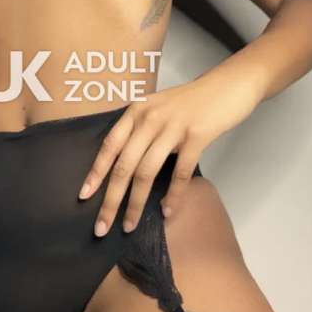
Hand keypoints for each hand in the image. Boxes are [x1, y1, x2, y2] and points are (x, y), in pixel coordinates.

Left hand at [78, 76, 260, 234]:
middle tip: (101, 226)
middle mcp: (149, 118)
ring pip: (146, 172)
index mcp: (136, 111)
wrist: (227, 85)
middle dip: (111, 199)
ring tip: (129, 225)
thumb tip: (124, 164)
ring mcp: (173, 127)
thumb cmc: (191, 101)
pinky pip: (180, 173)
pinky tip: (167, 211)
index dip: (96, 172)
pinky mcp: (197, 136)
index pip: (109, 146)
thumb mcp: (158, 108)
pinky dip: (173, 195)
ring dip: (135, 203)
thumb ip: (141, 130)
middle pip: (124, 165)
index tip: (84, 196)